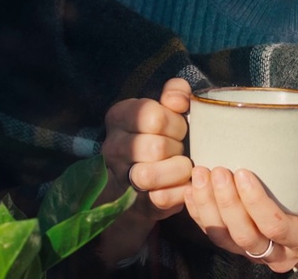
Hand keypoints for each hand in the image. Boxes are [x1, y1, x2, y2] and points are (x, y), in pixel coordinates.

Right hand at [98, 78, 194, 220]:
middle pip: (156, 147)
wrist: (146, 180)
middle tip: (182, 149)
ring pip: (149, 175)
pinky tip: (184, 184)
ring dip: (177, 170)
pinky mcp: (137, 203)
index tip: (180, 128)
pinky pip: (160, 198)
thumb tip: (179, 100)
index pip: (152, 116)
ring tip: (183, 167)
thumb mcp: (165, 108)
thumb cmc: (161, 136)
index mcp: (119, 116)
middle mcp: (113, 146)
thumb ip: (175, 94)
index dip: (175, 123)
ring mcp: (121, 176)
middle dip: (179, 148)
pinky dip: (180, 191)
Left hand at [183, 165, 297, 273]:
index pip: (276, 228)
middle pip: (245, 237)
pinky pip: (211, 233)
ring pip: (224, 238)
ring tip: (200, 173)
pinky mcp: (234, 243)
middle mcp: (276, 252)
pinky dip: (197, 212)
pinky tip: (191, 188)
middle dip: (227, 203)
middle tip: (218, 170)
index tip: (244, 172)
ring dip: (208, 206)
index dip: (256, 203)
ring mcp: (252, 251)